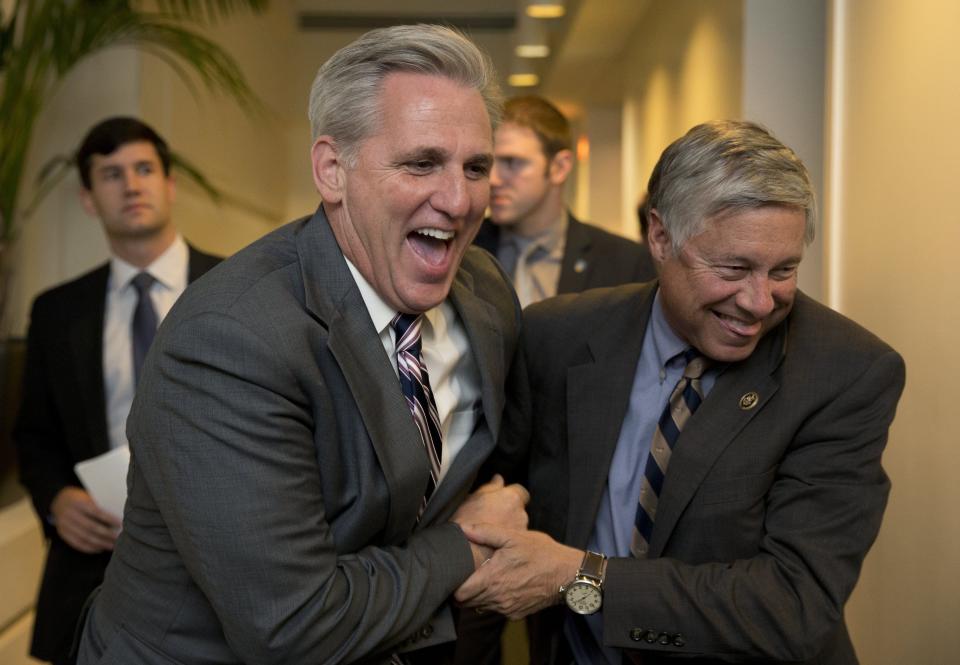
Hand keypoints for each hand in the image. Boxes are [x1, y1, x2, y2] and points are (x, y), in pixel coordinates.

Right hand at [50, 486, 121, 553]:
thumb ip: (99, 505)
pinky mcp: (62, 533)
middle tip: (119, 538)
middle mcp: (70, 514)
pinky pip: (77, 543)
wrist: (59, 500)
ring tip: (113, 546)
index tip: (121, 524)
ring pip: (84, 537)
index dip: (109, 519)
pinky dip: (89, 548)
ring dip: (100, 543)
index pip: (96, 512)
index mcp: (78, 502)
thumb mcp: (88, 496)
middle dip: (107, 534)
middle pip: (91, 527)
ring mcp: (64, 525)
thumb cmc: (81, 498)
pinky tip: (100, 549)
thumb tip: (119, 516)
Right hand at [451, 475, 529, 568]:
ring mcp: (520, 532)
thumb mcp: (475, 496)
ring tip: (489, 530)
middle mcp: (520, 513)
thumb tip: (498, 478)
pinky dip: (506, 539)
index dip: (510, 495)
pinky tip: (491, 541)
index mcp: (511, 497)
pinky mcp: (515, 547)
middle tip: (491, 516)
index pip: (520, 492)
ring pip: (516, 525)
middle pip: (518, 509)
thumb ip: (491, 486)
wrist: (464, 549)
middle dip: (508, 511)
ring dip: (507, 525)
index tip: (500, 500)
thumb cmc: (467, 521)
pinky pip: (513, 539)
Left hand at [454, 523, 582, 619]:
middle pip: (466, 603)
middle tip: (464, 574)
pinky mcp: (515, 613)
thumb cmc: (541, 553)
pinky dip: (492, 600)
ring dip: (477, 595)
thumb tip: (463, 528)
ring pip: (479, 607)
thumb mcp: (513, 536)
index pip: (459, 594)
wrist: (567, 574)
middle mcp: (497, 598)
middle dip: (462, 590)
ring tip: (482, 577)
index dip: (452, 585)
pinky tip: (500, 584)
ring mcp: (506, 608)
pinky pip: (495, 609)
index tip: (454, 573)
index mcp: (492, 579)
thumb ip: (485, 532)